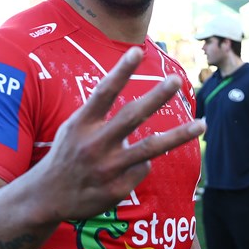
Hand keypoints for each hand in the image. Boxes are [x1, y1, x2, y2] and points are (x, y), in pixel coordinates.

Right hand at [29, 47, 205, 222]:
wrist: (47, 197)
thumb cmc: (66, 155)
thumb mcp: (72, 128)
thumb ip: (98, 114)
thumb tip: (134, 103)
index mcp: (81, 124)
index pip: (104, 92)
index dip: (121, 71)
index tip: (137, 51)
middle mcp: (94, 144)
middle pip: (131, 116)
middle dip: (156, 97)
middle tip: (175, 80)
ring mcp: (107, 168)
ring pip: (150, 149)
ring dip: (179, 135)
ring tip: (202, 124)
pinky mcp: (117, 189)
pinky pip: (142, 169)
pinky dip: (141, 164)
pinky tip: (125, 169)